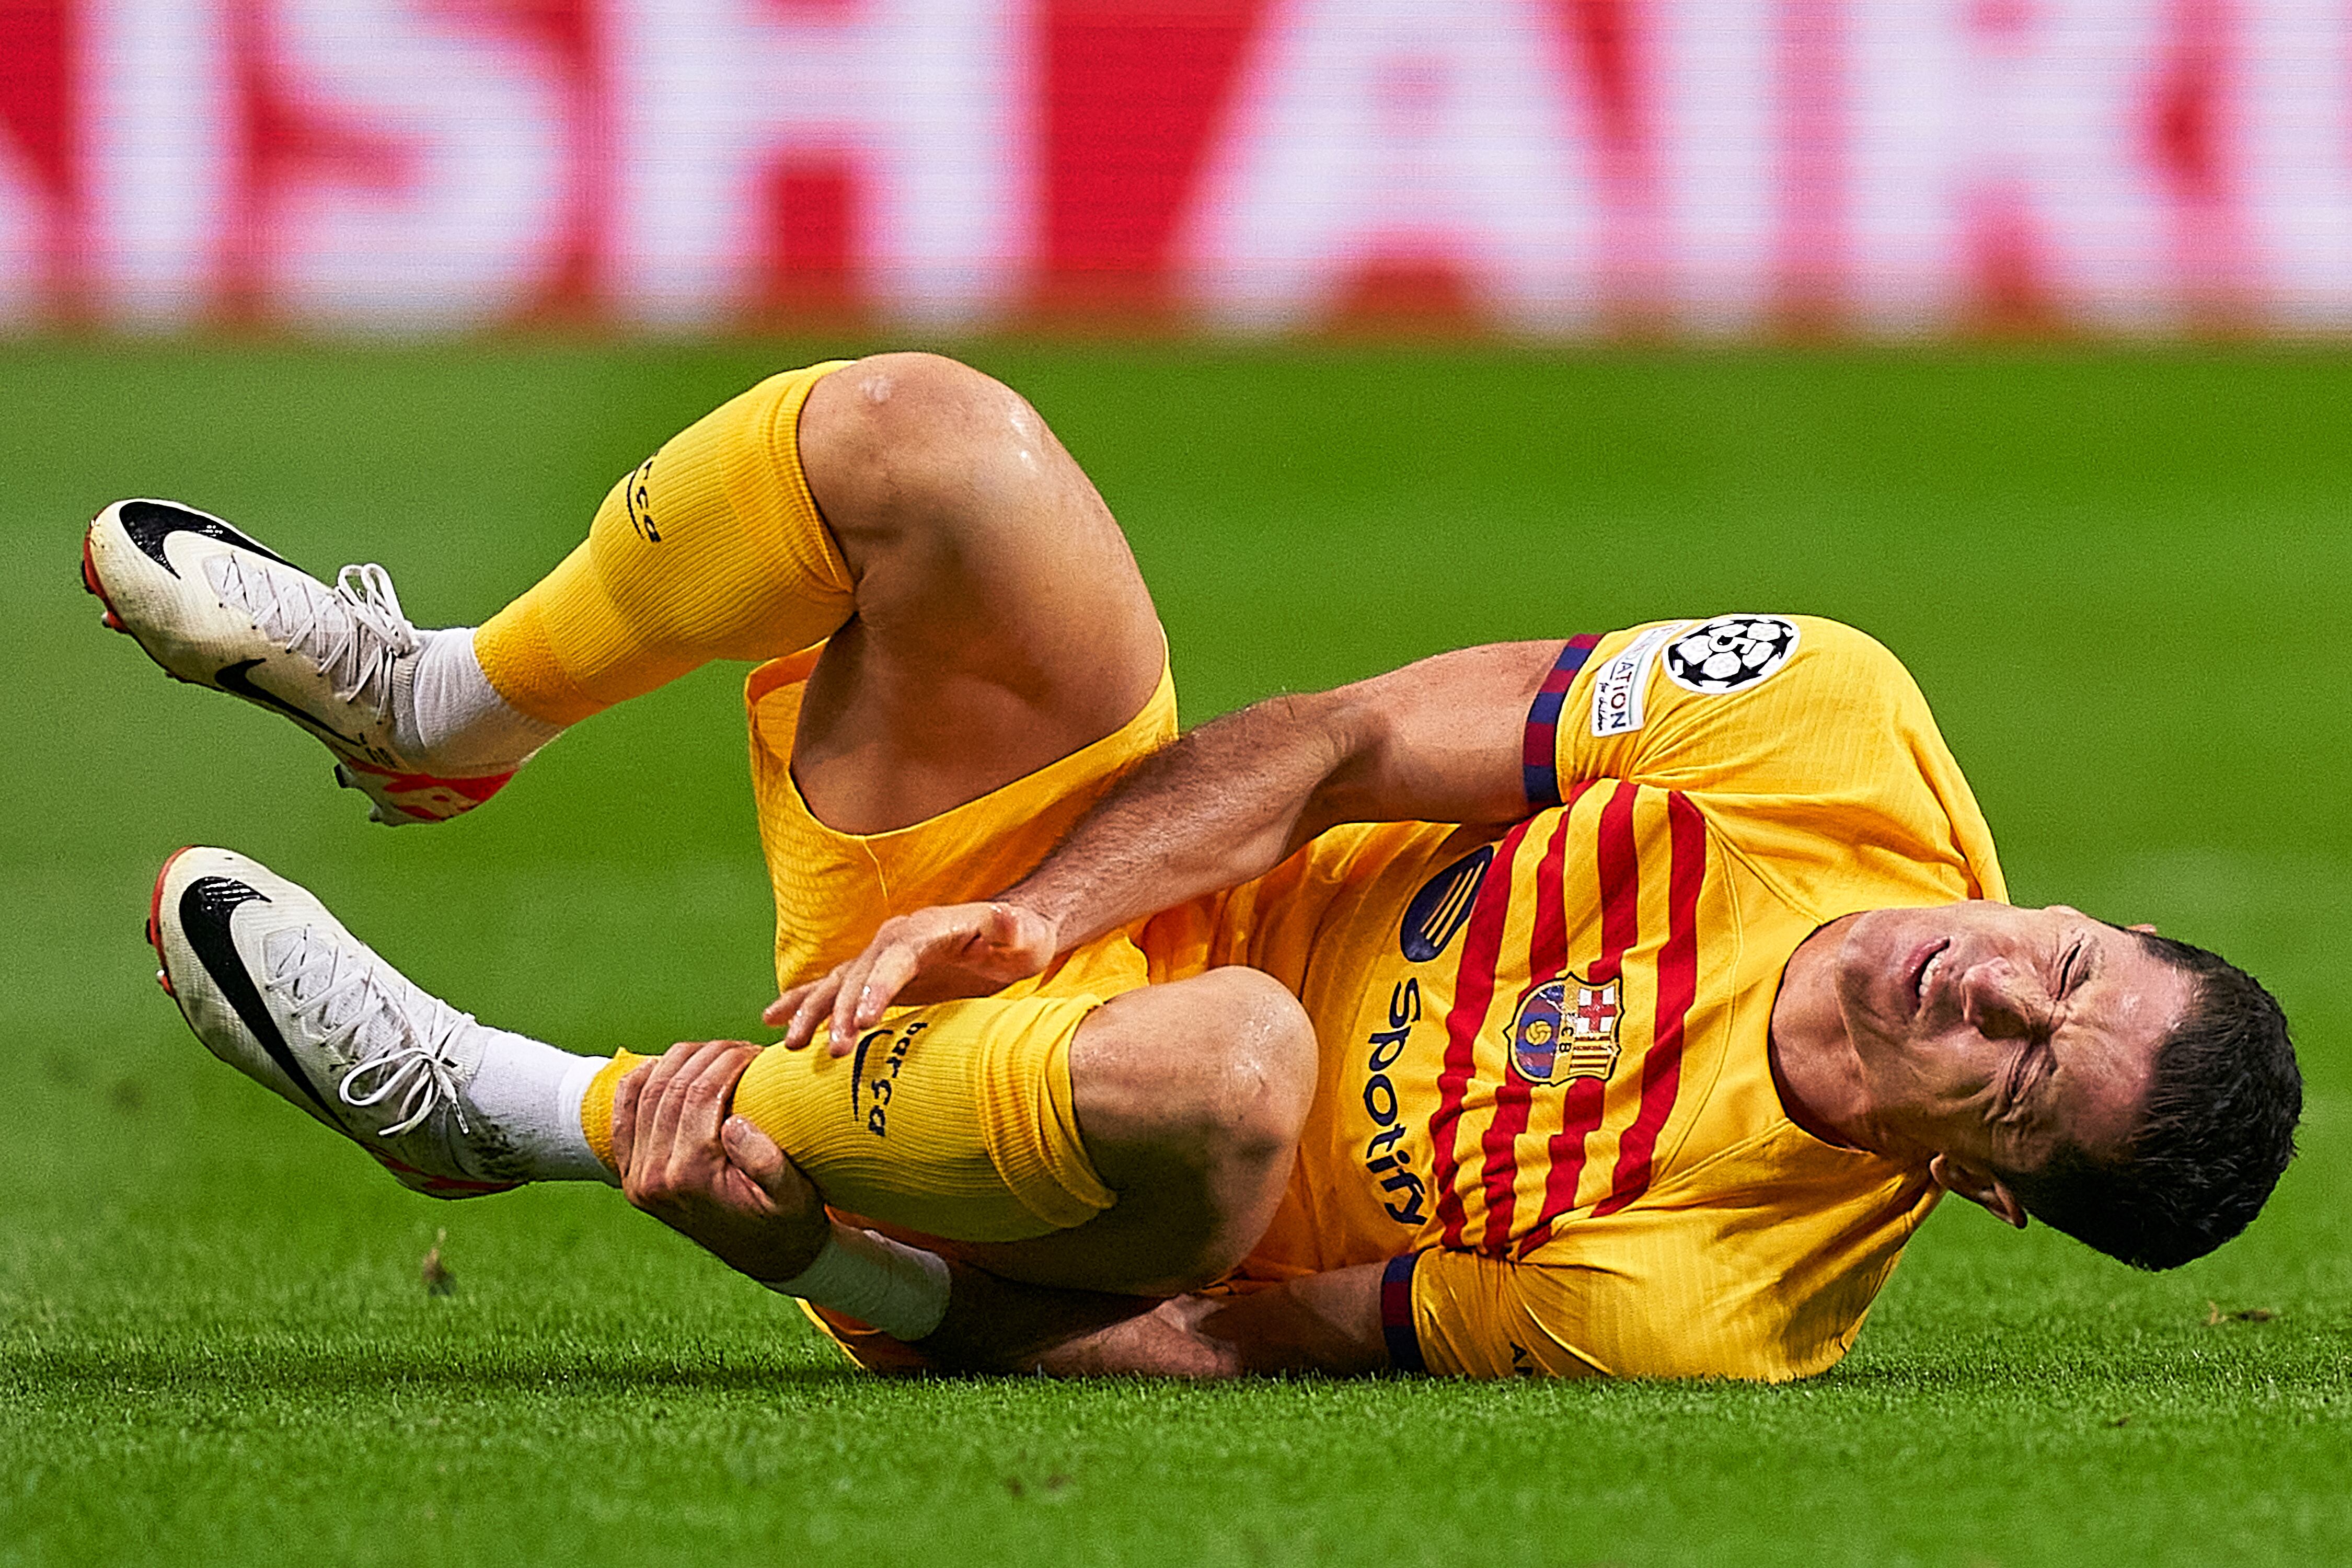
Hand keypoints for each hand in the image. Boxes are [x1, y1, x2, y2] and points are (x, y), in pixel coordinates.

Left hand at [611, 1040, 827, 1283]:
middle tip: (740, 1047)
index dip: (729, 1060)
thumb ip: (767, 1162)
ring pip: (645, 1092)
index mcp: (691, 1178)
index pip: (700, 1093)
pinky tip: (666, 1065)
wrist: (768, 1256)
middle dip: (708, 1055)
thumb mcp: (793, 1196)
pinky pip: (623, 1112)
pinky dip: (640, 1080)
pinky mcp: (630, 1173)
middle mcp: (653, 1178)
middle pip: (671, 1087)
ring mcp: (635, 1176)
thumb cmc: (788, 1220)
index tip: (756, 1050)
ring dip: (678, 1060)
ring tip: (715, 1052)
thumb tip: (733, 1123)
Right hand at [763, 901, 1059, 1055]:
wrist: (1012, 934)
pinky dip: (802, 1002)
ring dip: (813, 1012)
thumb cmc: (1022, 939)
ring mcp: (882, 957)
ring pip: (836, 983)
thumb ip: (1011, 927)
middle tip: (830, 1050)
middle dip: (839, 1012)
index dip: (876, 988)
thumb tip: (1006, 919)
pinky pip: (832, 987)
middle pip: (857, 975)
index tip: (861, 1020)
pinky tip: (772, 1021)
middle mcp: (895, 940)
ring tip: (791, 1046)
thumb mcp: (1025, 934)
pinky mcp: (877, 976)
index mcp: (925, 931)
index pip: (894, 959)